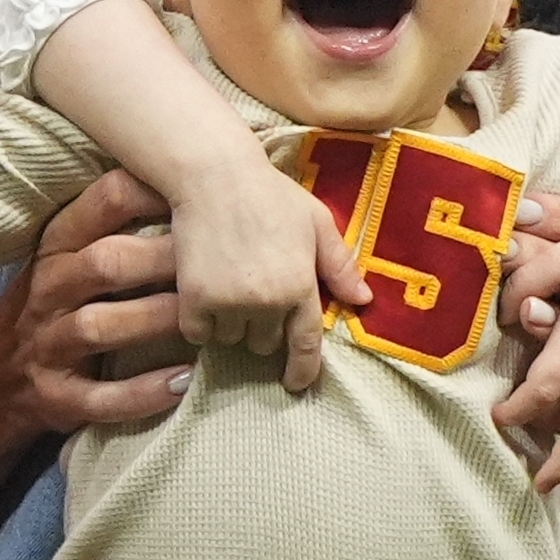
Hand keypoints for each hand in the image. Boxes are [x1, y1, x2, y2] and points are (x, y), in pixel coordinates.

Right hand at [0, 168, 198, 438]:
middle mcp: (48, 290)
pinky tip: (184, 382)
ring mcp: (48, 346)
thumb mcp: (69, 259)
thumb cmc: (57, 306)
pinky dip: (142, 393)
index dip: (155, 194)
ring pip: (99, 327)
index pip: (104, 202)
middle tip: (220, 263)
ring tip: (204, 322)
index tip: (206, 197)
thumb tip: (203, 191)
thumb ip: (119, 229)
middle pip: (105, 264)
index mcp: (57, 246)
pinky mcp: (56, 397)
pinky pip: (101, 397)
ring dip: (154, 320)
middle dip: (162, 259)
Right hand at [169, 155, 369, 396]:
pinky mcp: (195, 300)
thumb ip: (339, 264)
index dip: (303, 370)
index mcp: (301, 285)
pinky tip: (202, 292)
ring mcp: (229, 304)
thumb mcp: (316, 222)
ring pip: (231, 338)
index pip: (306, 344)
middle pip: (265, 343)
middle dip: (262, 325)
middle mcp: (267, 302)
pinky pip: (199, 333)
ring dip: (230, 322)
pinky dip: (200, 321)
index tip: (296, 384)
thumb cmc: (269, 194)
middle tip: (253, 290)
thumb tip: (364, 301)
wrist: (212, 175)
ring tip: (227, 283)